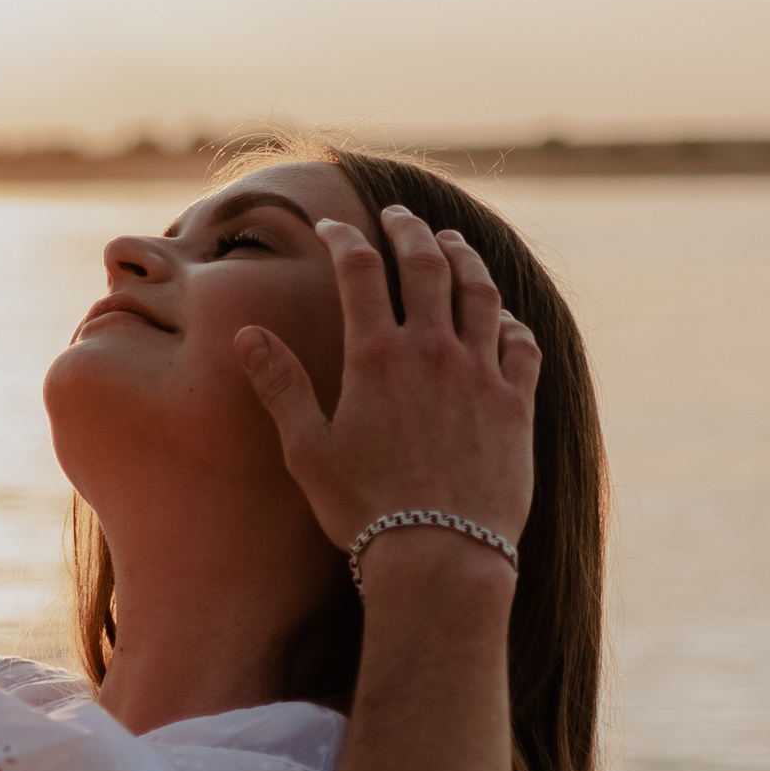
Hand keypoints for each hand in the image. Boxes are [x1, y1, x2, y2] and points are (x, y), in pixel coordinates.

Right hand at [235, 205, 537, 570]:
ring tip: (453, 243)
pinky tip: (504, 318)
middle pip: (427, 264)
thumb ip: (282, 386)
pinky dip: (510, 321)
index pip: (361, 270)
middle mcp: (433, 351)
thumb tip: (248, 335)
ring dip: (465, 259)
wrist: (440, 555)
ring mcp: (481, 373)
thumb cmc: (363, 510)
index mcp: (377, 356)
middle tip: (399, 216)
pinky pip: (521, 344)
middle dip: (409, 230)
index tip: (334, 226)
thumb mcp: (308, 450)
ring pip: (480, 293)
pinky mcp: (516, 404)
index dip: (345, 238)